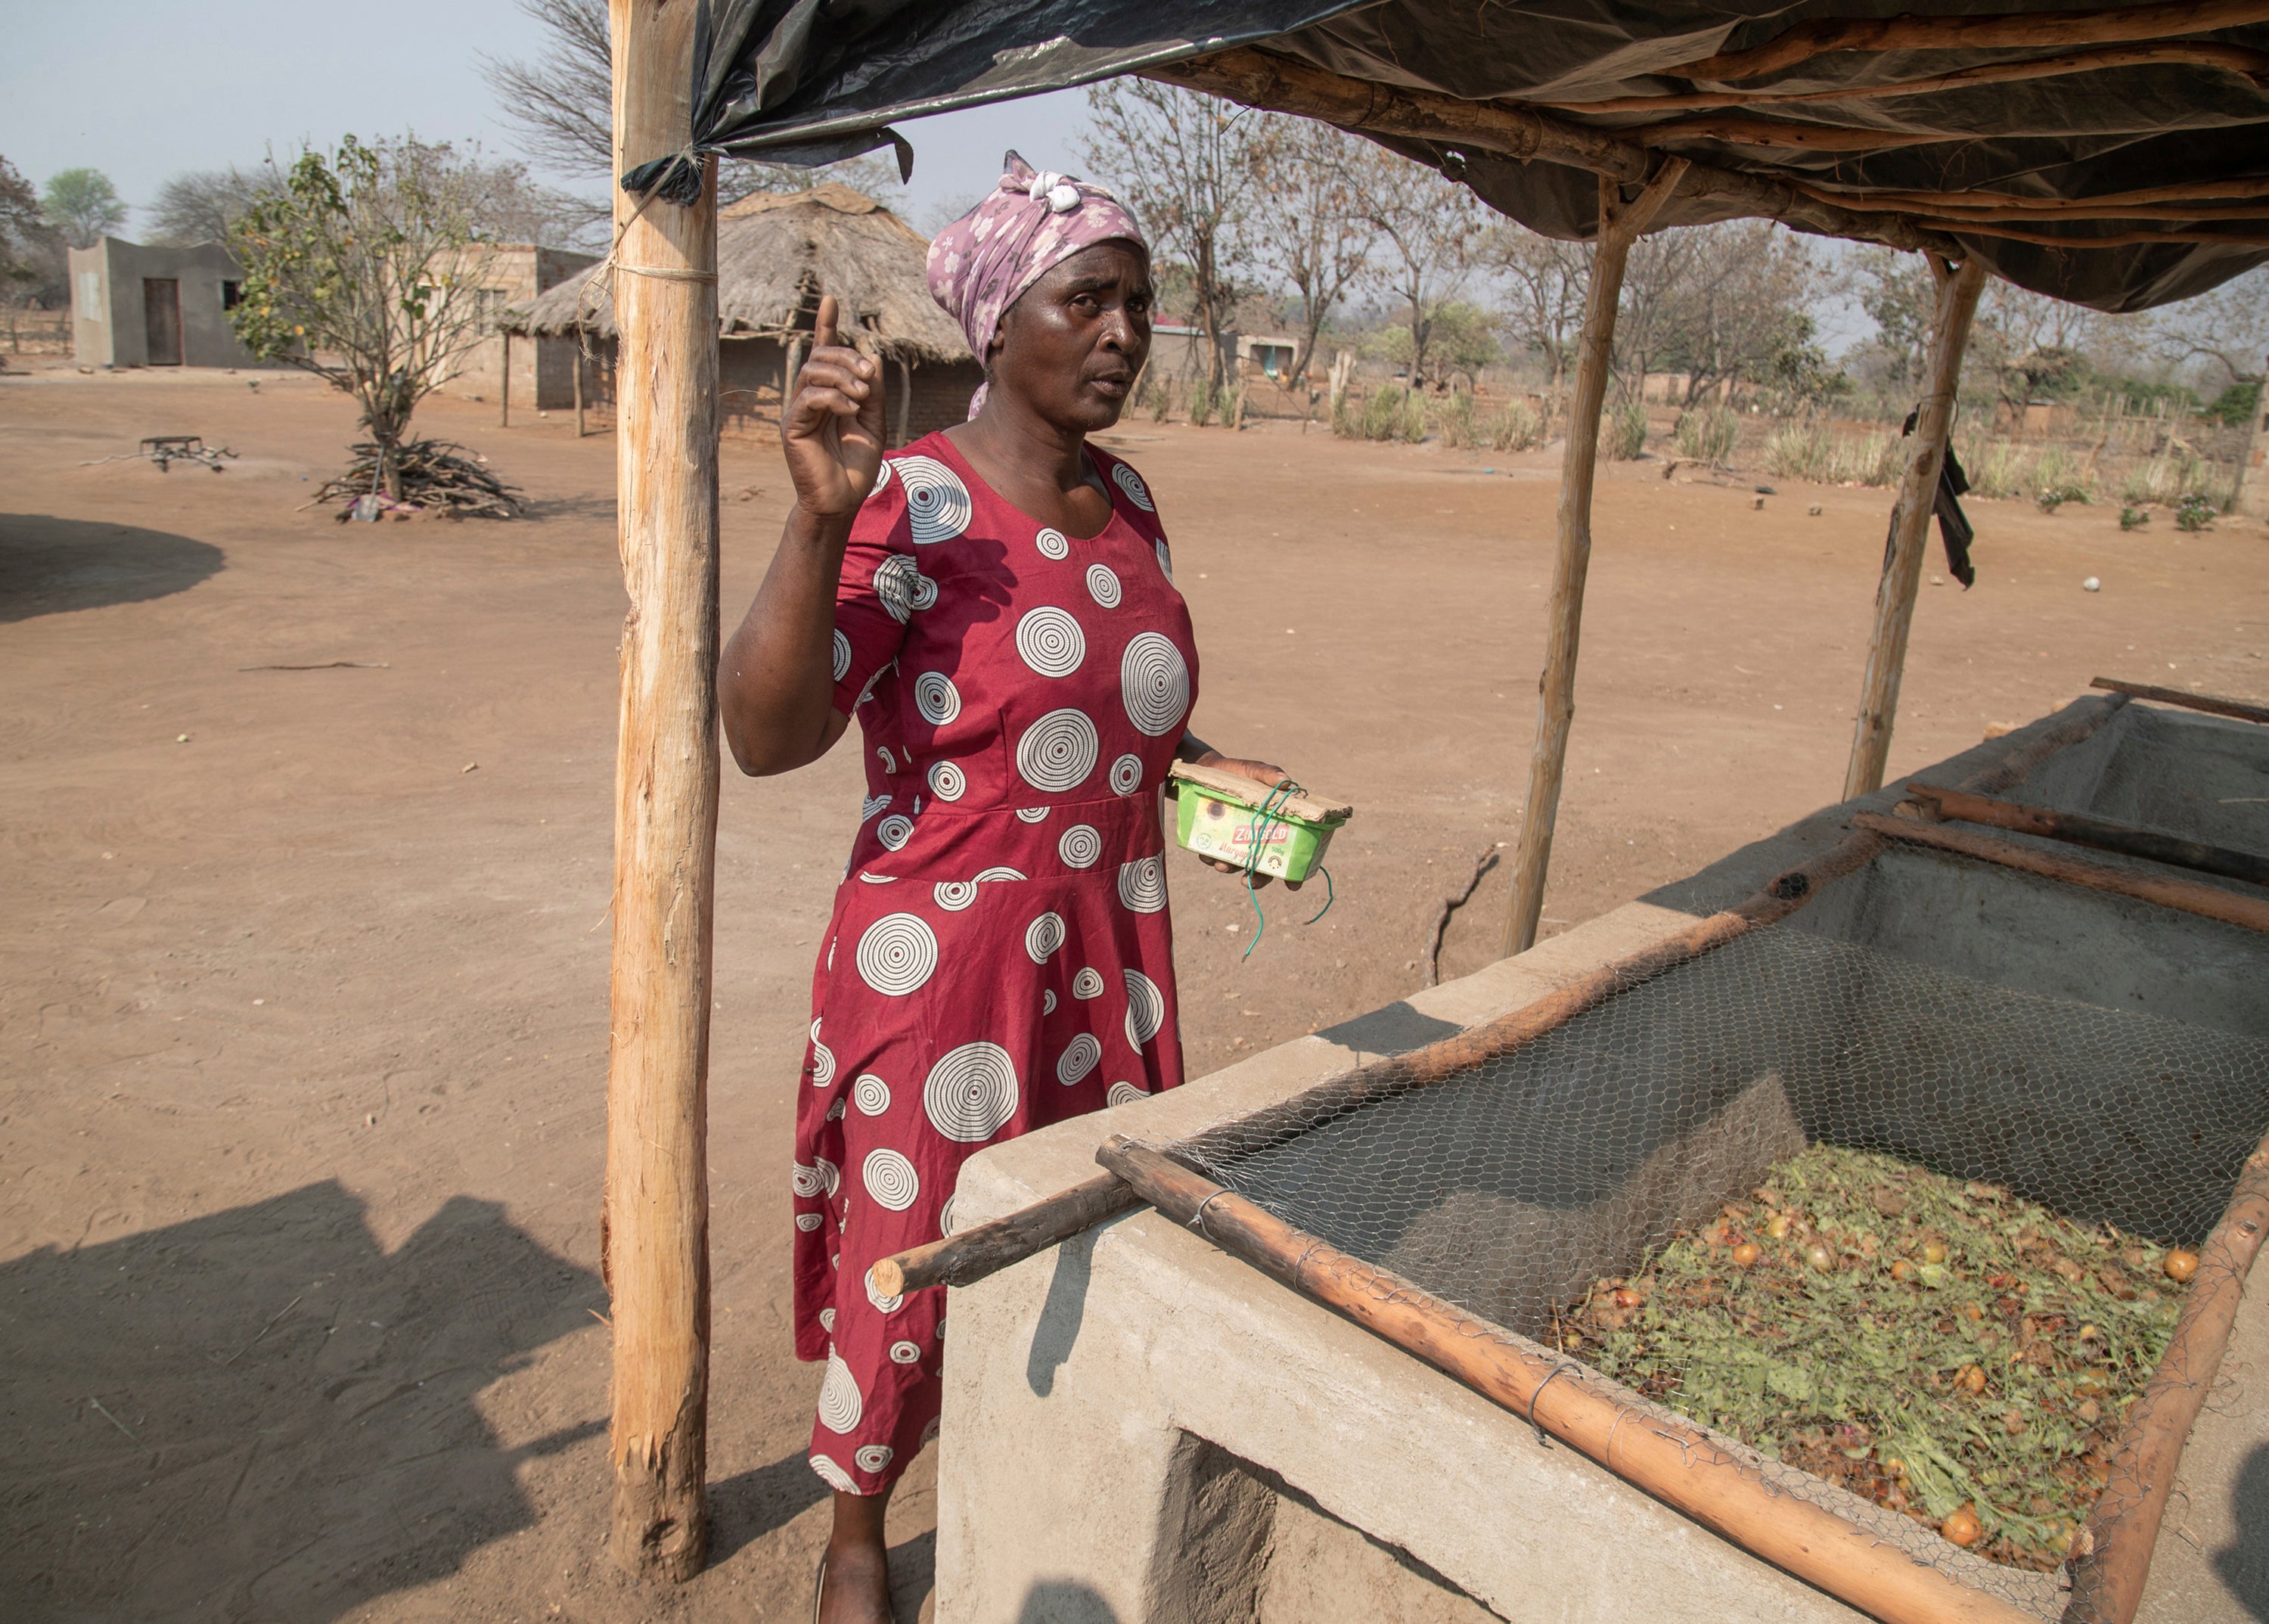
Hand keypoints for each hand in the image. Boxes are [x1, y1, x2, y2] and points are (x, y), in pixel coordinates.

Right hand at [782, 294, 885, 516]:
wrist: (843, 499)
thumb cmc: (857, 464)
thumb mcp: (875, 422)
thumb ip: (874, 391)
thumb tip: (872, 357)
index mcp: (830, 393)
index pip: (825, 352)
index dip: (827, 325)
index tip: (831, 299)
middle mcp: (810, 397)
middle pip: (820, 356)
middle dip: (847, 357)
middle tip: (869, 375)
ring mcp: (799, 411)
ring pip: (812, 371)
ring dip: (842, 376)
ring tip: (862, 396)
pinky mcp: (793, 426)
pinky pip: (809, 397)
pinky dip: (834, 397)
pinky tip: (850, 409)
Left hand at [1192, 751, 1302, 890]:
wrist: (1204, 769)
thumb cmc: (1236, 771)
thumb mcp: (1253, 770)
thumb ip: (1268, 774)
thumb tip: (1286, 782)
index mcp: (1272, 824)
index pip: (1287, 852)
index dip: (1291, 871)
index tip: (1293, 885)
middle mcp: (1255, 836)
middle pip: (1262, 866)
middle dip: (1257, 879)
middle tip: (1247, 880)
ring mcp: (1233, 839)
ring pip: (1235, 864)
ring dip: (1229, 868)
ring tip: (1221, 864)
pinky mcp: (1213, 838)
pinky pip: (1212, 854)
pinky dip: (1209, 857)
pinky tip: (1206, 853)